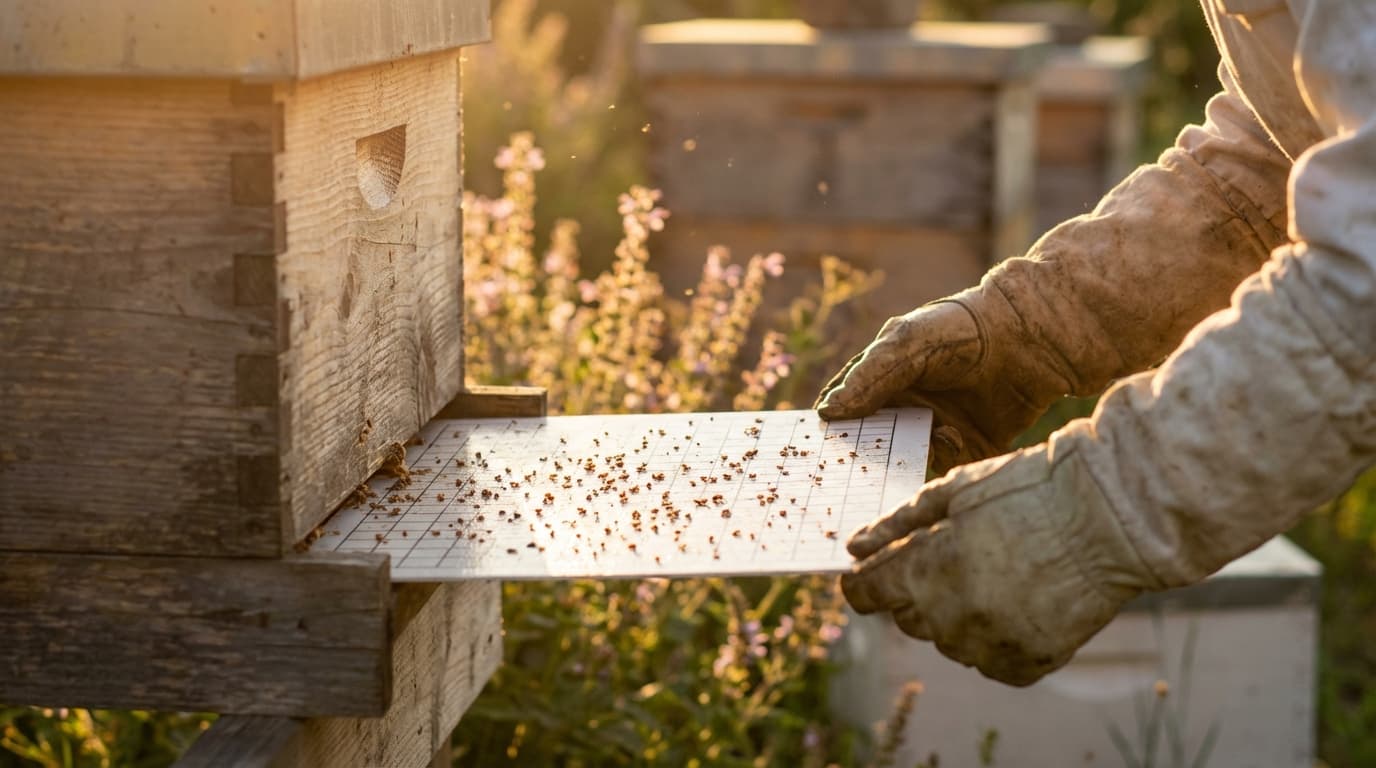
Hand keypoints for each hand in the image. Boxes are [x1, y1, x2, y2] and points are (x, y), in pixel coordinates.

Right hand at [815, 297, 1038, 475]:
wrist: (1029, 338)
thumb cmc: (961, 329)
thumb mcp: (908, 343)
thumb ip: (869, 376)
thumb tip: (827, 411)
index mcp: (880, 378)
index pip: (845, 409)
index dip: (832, 428)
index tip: (822, 448)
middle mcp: (903, 407)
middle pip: (872, 442)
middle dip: (869, 454)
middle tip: (865, 464)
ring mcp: (932, 429)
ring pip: (905, 459)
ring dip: (910, 453)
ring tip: (930, 432)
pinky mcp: (965, 448)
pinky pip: (943, 468)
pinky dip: (943, 458)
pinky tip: (955, 436)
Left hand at [841, 437, 1154, 685]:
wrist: (1111, 518)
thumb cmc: (1028, 490)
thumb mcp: (955, 491)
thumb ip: (898, 523)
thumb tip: (855, 548)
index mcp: (925, 570)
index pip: (864, 594)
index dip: (865, 580)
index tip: (875, 571)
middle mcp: (951, 617)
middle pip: (906, 617)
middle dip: (919, 590)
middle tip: (961, 555)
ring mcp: (990, 645)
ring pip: (948, 640)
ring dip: (959, 614)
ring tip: (1001, 573)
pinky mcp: (1026, 663)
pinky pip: (989, 659)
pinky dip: (996, 637)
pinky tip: (1022, 600)